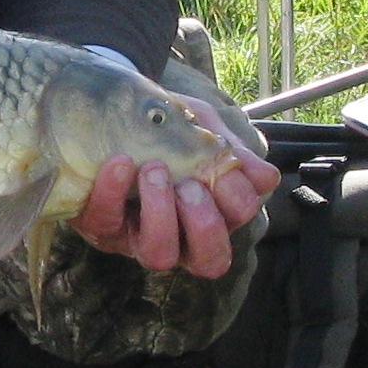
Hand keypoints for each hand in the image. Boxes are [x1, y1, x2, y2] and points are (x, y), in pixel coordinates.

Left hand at [71, 98, 280, 277]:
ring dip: (161, 214)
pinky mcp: (100, 226)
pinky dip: (113, 192)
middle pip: (210, 261)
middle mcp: (181, 235)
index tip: (225, 166)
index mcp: (214, 211)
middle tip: (191, 185)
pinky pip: (106, 223)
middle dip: (205, 223)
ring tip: (153, 170)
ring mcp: (139, 236)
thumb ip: (232, 150)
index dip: (239, 199)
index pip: (240, 221)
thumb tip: (267, 179)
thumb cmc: (166, 127)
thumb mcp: (203, 128)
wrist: (114, 107)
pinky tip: (120, 162)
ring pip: (160, 256)